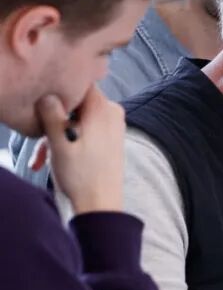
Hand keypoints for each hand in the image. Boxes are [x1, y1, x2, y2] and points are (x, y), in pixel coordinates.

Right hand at [36, 86, 125, 214]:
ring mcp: (114, 127)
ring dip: (58, 135)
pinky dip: (70, 142)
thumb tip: (47, 94)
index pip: (77, 82)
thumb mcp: (58, 141)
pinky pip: (86, 132)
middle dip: (54, 120)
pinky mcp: (111, 140)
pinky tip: (56, 159)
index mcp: (103, 107)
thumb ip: (51, 113)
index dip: (58, 93)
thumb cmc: (81, 175)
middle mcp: (113, 112)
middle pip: (75, 104)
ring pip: (77, 120)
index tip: (45, 109)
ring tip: (44, 157)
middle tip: (41, 141)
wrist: (101, 206)